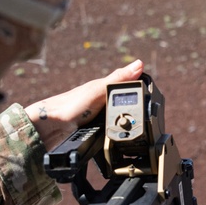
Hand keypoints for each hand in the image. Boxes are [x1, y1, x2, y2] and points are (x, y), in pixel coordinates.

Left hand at [25, 59, 143, 150]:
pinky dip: (117, 138)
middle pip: (127, 107)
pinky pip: (112, 135)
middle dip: (136, 113)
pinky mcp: (95, 135)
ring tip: (136, 131)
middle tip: (148, 118)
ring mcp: (99, 120)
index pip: (130, 88)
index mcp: (105, 89)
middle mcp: (103, 104)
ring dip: (126, 127)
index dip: (142, 92)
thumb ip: (119, 79)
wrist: (51, 128)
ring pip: (120, 122)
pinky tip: (120, 141)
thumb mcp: (99, 90)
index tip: (154, 97)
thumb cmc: (70, 105)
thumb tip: (140, 64)